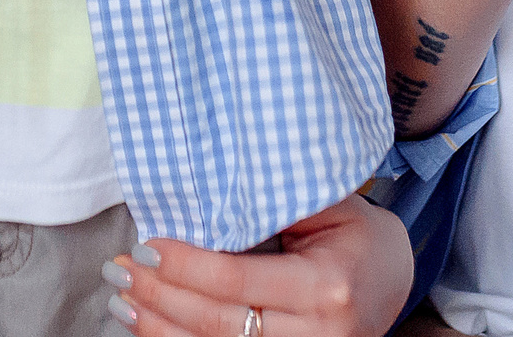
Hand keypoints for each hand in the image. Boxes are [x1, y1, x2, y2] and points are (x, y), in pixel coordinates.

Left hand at [112, 195, 412, 336]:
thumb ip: (276, 200)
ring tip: (121, 302)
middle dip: (159, 297)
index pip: (238, 281)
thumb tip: (207, 189)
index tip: (145, 246)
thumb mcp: (329, 206)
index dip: (185, 266)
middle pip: (219, 323)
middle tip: (118, 272)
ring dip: (160, 328)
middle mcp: (318, 333)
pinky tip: (151, 327)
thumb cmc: (355, 235)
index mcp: (326, 285)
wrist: (394, 279)